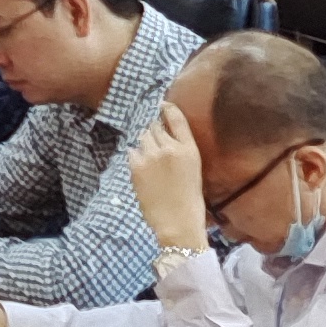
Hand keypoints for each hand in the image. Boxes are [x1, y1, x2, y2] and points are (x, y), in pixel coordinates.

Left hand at [128, 99, 210, 253]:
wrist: (178, 223)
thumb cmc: (189, 200)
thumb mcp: (193, 170)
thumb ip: (180, 151)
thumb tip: (162, 138)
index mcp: (189, 149)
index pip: (177, 118)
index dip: (168, 108)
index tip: (162, 104)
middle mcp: (170, 148)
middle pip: (154, 127)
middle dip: (154, 133)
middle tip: (155, 147)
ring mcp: (152, 155)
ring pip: (142, 138)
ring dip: (144, 145)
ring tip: (150, 161)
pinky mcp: (137, 166)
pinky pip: (132, 152)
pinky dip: (135, 157)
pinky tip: (142, 170)